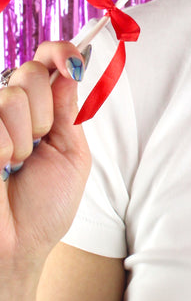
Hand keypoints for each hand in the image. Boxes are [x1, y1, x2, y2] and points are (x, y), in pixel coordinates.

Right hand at [0, 43, 91, 281]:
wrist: (18, 247)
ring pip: (11, 95)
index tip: (74, 64)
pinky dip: (3, 147)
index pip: (45, 61)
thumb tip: (71, 69)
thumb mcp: (71, 155)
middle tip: (38, 143)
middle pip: (30, 72)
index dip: (60, 52)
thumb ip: (67, 112)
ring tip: (17, 163)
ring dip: (24, 136)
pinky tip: (0, 168)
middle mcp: (9, 110)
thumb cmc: (44, 208)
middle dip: (44, 110)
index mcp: (39, 109)